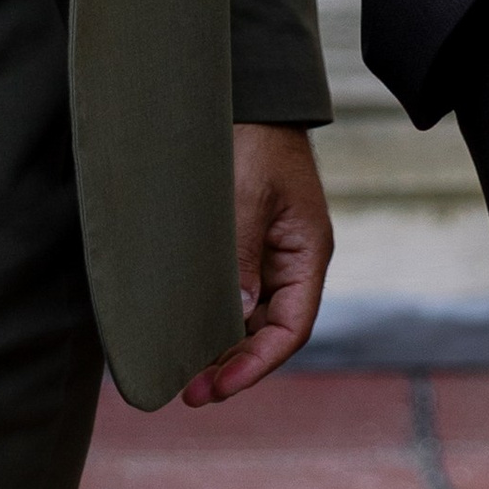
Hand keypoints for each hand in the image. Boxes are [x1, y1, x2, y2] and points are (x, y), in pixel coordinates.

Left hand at [182, 123, 333, 404]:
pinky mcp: (241, 242)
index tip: (219, 385)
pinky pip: (231, 291)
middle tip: (190, 392)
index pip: (291, 328)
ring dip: (219, 345)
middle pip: (268, 331)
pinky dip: (212, 315)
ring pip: (247, 316)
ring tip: (182, 370)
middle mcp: (290, 260)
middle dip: (233, 365)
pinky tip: (183, 329)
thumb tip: (235, 315)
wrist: (246, 96)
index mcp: (306, 253)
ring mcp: (266, 252)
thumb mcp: (248, 194)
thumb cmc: (255, 138)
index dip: (257, 363)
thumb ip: (241, 254)